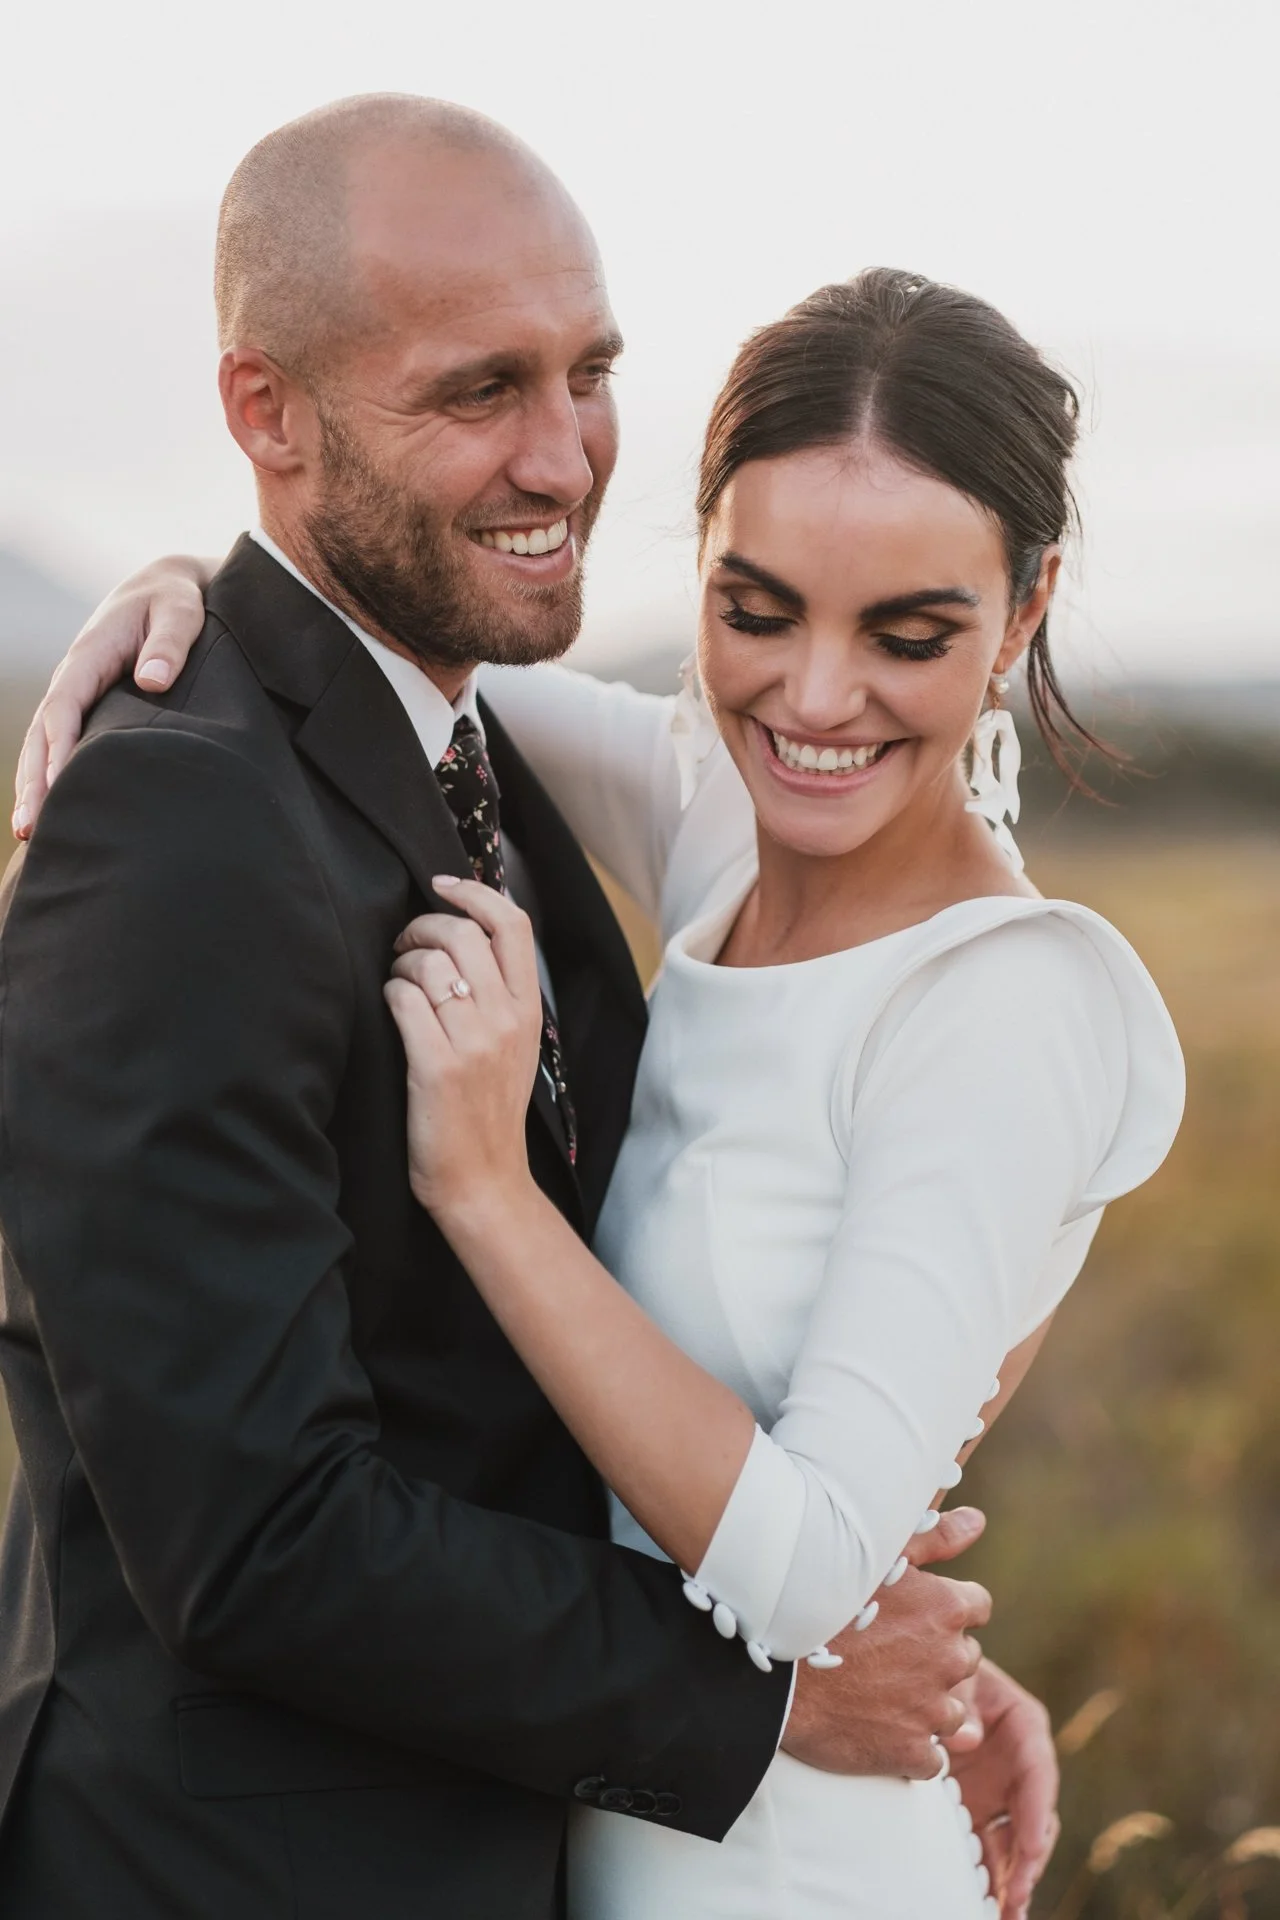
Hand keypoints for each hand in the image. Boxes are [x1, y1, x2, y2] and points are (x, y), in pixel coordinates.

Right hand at [13, 554, 211, 838]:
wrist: (167, 588)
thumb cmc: (175, 601)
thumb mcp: (180, 612)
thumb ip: (170, 643)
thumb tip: (153, 681)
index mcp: (89, 655)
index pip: (65, 705)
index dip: (60, 745)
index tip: (60, 784)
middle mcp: (74, 676)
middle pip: (43, 735)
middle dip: (35, 781)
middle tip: (33, 828)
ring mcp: (76, 693)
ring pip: (43, 744)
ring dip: (35, 786)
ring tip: (32, 834)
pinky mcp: (87, 707)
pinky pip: (59, 744)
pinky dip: (49, 775)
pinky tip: (50, 812)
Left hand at [385, 879, 544, 1217]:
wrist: (484, 1182)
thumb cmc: (489, 1114)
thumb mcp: (515, 1048)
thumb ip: (500, 996)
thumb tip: (464, 939)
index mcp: (529, 1010)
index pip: (512, 924)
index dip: (474, 893)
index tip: (443, 884)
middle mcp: (506, 1019)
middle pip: (462, 933)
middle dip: (422, 927)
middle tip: (404, 944)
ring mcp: (473, 1042)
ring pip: (429, 962)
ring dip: (402, 963)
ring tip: (397, 983)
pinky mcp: (437, 1065)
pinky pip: (403, 998)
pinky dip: (389, 993)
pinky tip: (392, 1010)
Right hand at [781, 1507, 990, 1777]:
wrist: (768, 1669)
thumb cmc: (817, 1601)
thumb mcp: (875, 1554)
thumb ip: (935, 1536)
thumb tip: (977, 1521)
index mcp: (946, 1608)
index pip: (977, 1606)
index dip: (944, 1609)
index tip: (915, 1614)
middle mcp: (949, 1659)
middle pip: (964, 1658)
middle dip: (937, 1656)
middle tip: (888, 1652)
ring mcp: (931, 1711)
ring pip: (951, 1710)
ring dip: (926, 1704)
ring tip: (879, 1691)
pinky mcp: (910, 1753)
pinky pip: (930, 1757)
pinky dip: (910, 1747)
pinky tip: (877, 1727)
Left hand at [945, 1659, 1058, 1919]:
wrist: (914, 1672)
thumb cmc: (940, 1665)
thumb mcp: (956, 1673)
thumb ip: (963, 1703)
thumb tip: (969, 1740)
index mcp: (1023, 1724)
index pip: (1039, 1771)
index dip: (1037, 1812)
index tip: (1031, 1848)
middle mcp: (1018, 1763)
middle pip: (1033, 1817)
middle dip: (1027, 1861)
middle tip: (1015, 1896)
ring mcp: (999, 1790)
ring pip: (1014, 1842)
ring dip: (1012, 1879)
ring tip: (1005, 1913)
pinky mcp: (976, 1807)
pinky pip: (989, 1846)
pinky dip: (990, 1876)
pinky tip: (989, 1904)